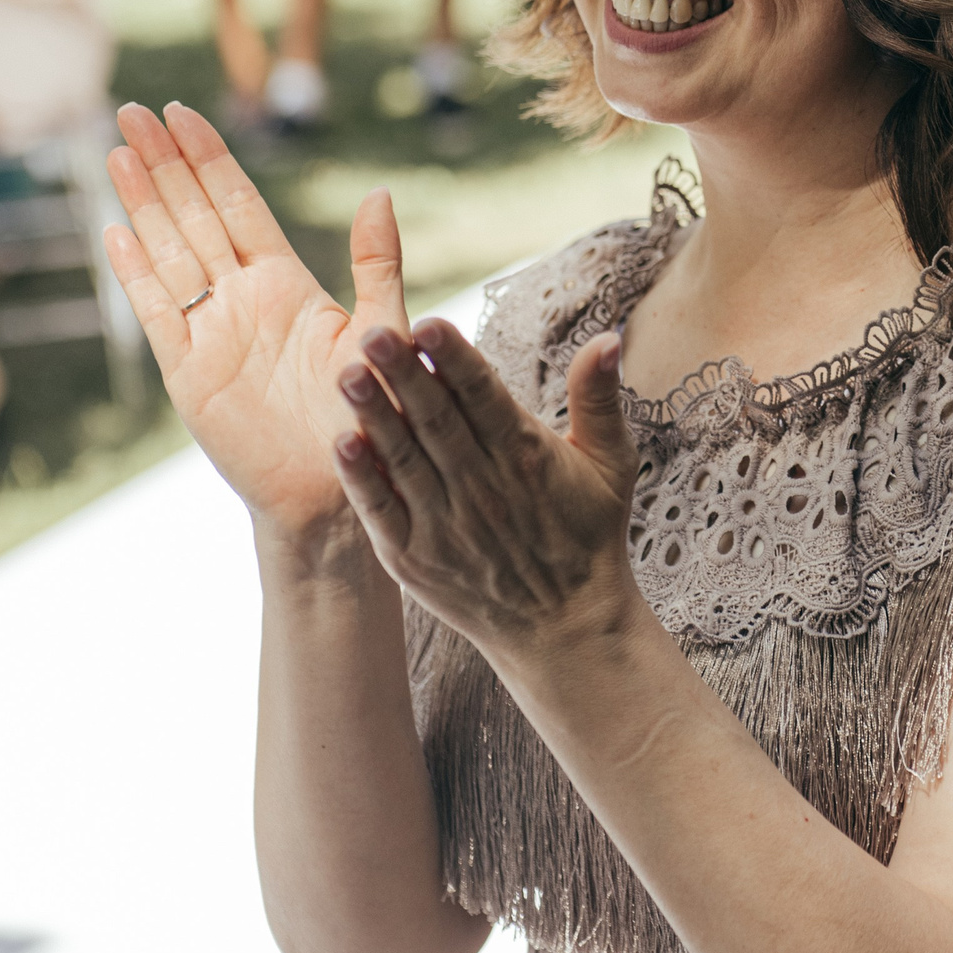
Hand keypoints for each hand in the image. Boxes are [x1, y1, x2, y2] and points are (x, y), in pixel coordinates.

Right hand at [101, 103, 411, 532]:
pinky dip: (135, 273)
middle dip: (162, 162)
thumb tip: (379, 192)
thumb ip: (376, 262)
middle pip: (191, 215)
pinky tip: (115, 230)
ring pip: (167, 252)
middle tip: (132, 108)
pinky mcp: (187, 373)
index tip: (182, 111)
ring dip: (141, 202)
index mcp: (284, 282)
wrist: (340, 488)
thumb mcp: (380, 327)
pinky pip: (156, 312)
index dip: (208, 157)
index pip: (236, 203)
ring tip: (116, 151)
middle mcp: (239, 299)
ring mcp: (208, 333)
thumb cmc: (369, 412)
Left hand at [330, 321, 642, 662]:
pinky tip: (340, 443)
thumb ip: (599, 397)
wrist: (565, 628)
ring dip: (375, 417)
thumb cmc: (589, 534)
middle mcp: (483, 488)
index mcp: (526, 456)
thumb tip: (610, 336)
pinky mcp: (415, 559)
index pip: (484, 397)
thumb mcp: (611, 463)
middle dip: (404, 376)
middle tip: (370, 332)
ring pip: (405, 461)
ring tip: (347, 373)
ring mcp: (445, 526)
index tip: (429, 325)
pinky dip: (361, 480)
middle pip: (437, 422)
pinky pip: (383, 512)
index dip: (456, 361)